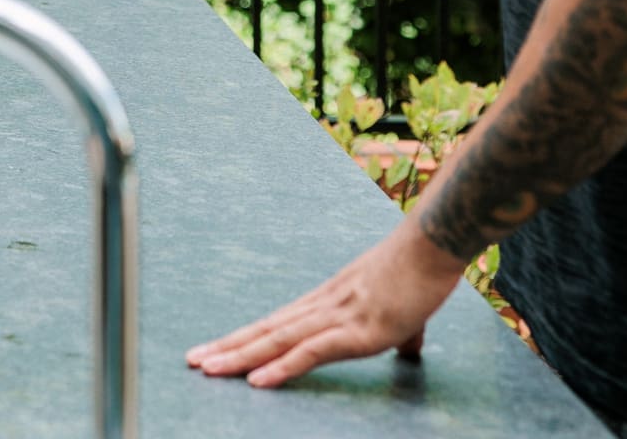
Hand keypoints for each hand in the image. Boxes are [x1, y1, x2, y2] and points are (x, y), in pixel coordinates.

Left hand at [185, 221, 464, 387]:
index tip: (216, 348)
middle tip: (192, 361)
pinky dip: (282, 367)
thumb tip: (409, 349)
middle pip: (266, 329)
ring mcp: (338, 318)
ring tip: (208, 370)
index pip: (276, 322)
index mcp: (328, 301)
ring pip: (278, 340)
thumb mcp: (404, 311)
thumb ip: (400, 332)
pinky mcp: (359, 331)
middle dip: (228, 347)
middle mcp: (323, 307)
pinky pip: (312, 352)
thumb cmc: (421, 274)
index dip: (245, 337)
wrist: (433, 246)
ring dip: (241, 357)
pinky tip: (257, 380)